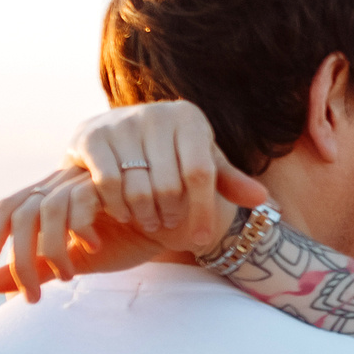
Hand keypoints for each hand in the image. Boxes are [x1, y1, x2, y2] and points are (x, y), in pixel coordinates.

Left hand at [0, 167, 164, 300]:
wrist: (181, 221)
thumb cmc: (132, 237)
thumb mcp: (80, 259)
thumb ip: (41, 268)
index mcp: (52, 197)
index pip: (8, 207)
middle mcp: (64, 183)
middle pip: (20, 211)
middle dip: (18, 257)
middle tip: (31, 296)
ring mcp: (87, 180)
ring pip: (48, 210)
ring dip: (50, 251)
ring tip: (69, 278)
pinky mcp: (113, 181)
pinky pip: (84, 201)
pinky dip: (83, 230)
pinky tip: (96, 248)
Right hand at [68, 101, 268, 253]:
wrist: (115, 130)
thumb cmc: (170, 151)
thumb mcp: (201, 160)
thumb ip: (228, 180)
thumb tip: (261, 199)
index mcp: (188, 118)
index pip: (201, 173)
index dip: (203, 211)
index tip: (202, 239)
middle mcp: (155, 114)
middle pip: (169, 185)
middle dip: (172, 214)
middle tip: (170, 225)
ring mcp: (120, 123)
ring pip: (139, 188)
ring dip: (145, 215)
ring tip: (150, 222)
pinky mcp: (91, 137)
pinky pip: (109, 183)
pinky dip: (118, 206)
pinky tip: (124, 214)